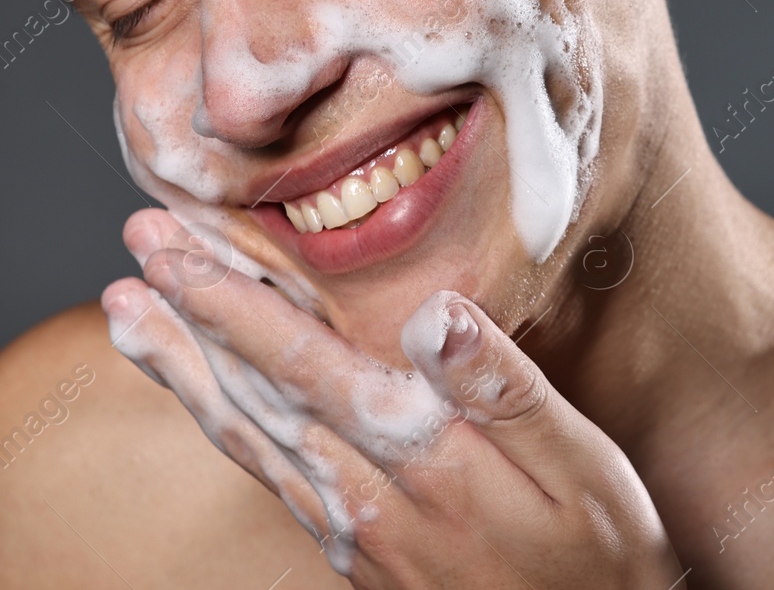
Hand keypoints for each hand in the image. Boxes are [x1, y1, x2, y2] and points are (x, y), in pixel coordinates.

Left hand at [103, 209, 683, 588]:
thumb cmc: (603, 556)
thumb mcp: (583, 469)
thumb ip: (507, 391)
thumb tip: (436, 314)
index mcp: (426, 465)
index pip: (310, 369)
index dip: (236, 309)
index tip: (177, 252)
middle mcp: (373, 502)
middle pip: (258, 404)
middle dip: (189, 327)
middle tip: (134, 257)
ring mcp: (360, 537)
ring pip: (253, 445)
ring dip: (188, 377)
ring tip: (136, 324)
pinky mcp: (364, 558)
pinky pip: (277, 480)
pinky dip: (232, 429)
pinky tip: (219, 408)